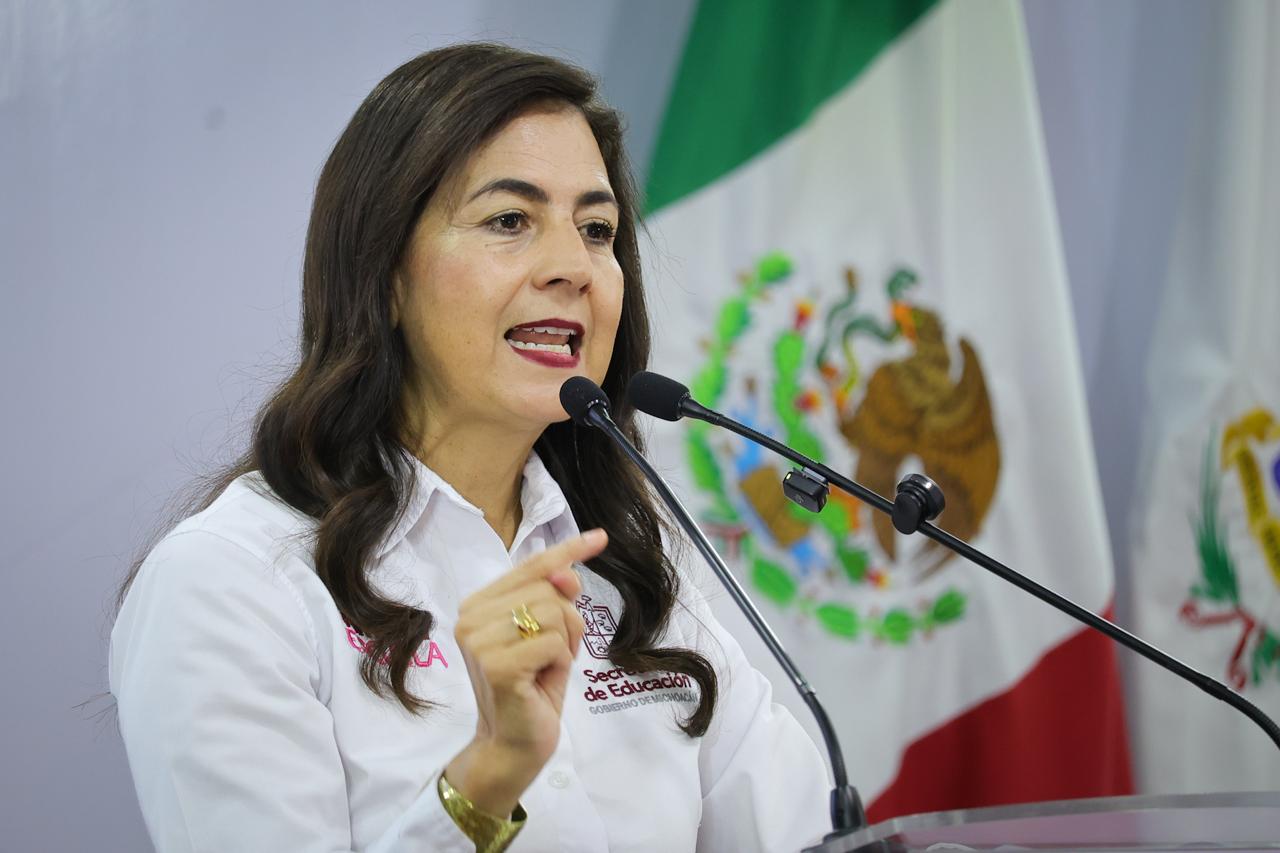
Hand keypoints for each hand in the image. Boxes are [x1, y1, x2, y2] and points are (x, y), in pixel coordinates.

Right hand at [444, 528, 606, 815]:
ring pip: (555, 612)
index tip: (600, 536)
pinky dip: (561, 661)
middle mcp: (471, 617)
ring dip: (565, 643)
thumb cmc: (532, 689)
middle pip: (549, 589)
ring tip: (545, 668)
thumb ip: (554, 599)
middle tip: (550, 656)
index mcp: (478, 604)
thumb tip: (568, 572)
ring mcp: (480, 641)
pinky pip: (554, 642)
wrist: (512, 745)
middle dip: (568, 623)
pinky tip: (541, 681)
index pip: (531, 566)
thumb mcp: (549, 635)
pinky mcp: (498, 665)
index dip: (568, 551)